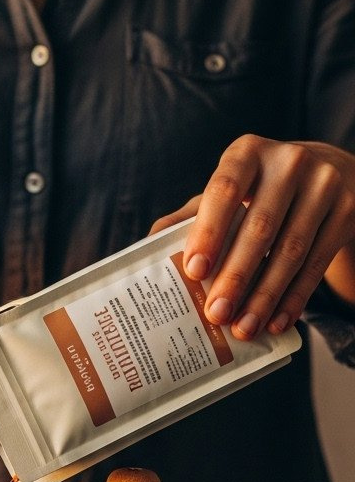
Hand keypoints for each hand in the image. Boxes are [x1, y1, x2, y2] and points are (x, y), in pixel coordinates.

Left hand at [149, 135, 354, 338]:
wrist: (331, 172)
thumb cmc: (262, 189)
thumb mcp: (230, 191)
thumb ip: (191, 215)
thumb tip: (147, 246)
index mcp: (248, 152)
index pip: (225, 189)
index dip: (210, 230)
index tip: (195, 271)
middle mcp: (289, 162)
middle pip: (260, 227)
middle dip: (236, 276)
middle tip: (216, 314)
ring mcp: (324, 185)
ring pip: (291, 251)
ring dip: (264, 296)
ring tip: (243, 328)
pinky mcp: (346, 212)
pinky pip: (316, 263)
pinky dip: (294, 298)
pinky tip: (276, 322)